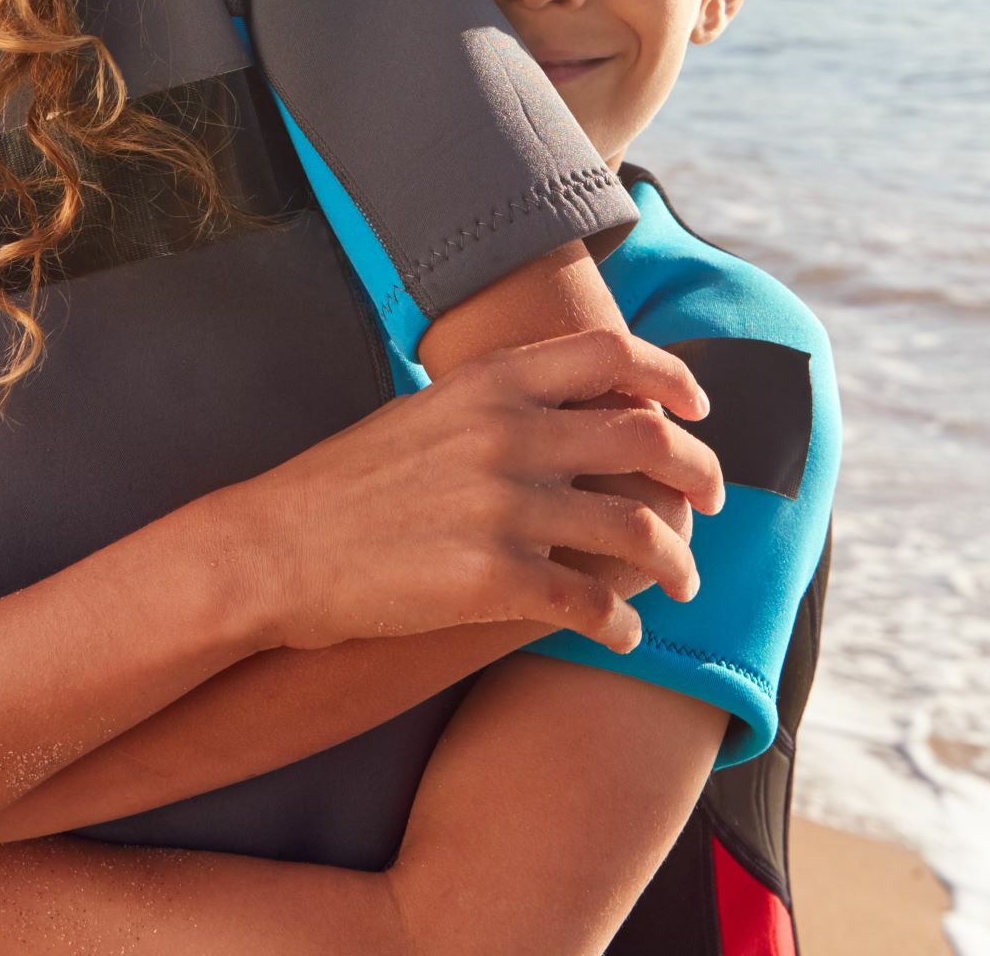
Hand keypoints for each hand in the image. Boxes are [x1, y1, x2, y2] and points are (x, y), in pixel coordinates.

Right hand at [216, 328, 722, 656]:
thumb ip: (499, 401)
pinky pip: (593, 605)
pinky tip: (620, 636)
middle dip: (701, 472)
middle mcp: (506, 433)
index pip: (613, 353)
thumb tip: (574, 406)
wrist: (278, 546)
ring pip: (639, 528)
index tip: (698, 409)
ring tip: (679, 581)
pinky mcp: (491, 578)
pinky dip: (622, 626)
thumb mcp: (426, 410)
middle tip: (711, 503)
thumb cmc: (350, 482)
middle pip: (649, 436)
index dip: (673, 378)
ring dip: (676, 561)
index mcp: (488, 382)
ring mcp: (501, 505)